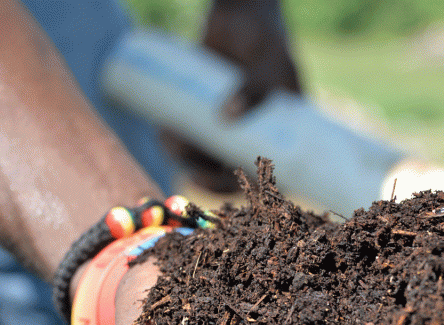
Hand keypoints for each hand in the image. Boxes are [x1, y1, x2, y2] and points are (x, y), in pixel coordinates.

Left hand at [161, 0, 302, 191]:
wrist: (238, 10)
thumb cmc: (263, 35)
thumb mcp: (268, 60)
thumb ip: (255, 86)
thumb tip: (227, 117)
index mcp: (279, 134)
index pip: (268, 176)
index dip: (244, 188)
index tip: (222, 181)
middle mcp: (253, 134)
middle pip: (231, 172)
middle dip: (206, 175)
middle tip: (188, 168)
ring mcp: (227, 124)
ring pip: (205, 155)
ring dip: (185, 157)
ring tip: (169, 138)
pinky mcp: (203, 110)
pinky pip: (189, 134)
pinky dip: (174, 138)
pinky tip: (163, 133)